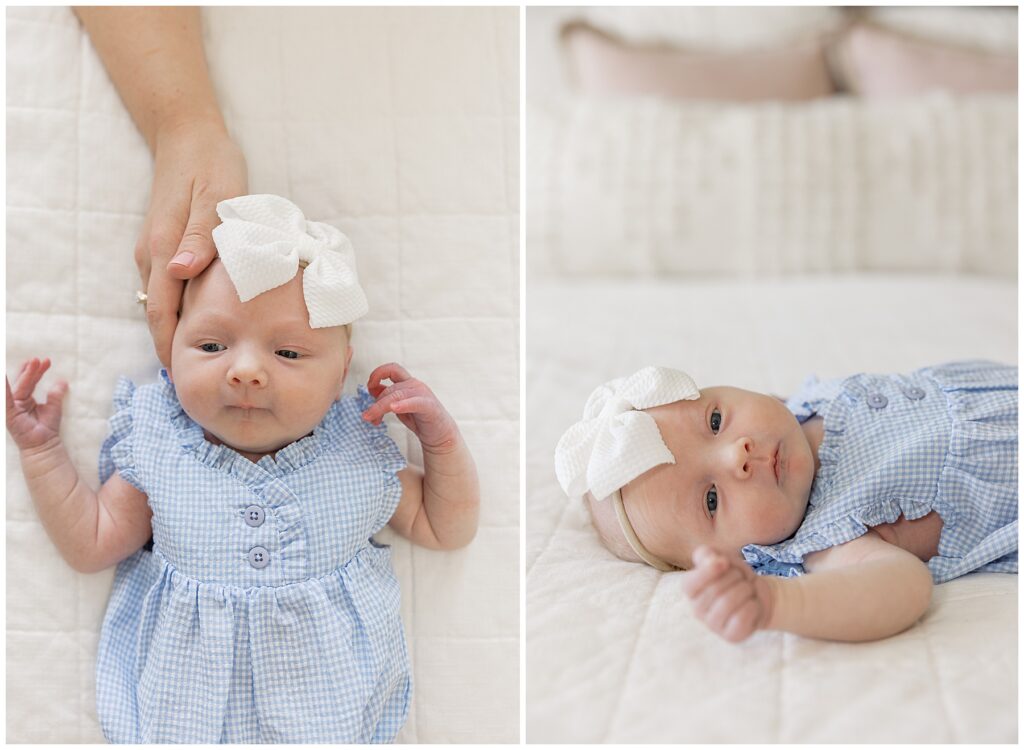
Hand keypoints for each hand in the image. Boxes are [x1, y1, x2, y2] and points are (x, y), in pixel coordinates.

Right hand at [6, 358, 68, 453]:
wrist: (44, 444)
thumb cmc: (47, 428)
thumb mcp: (54, 407)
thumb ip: (56, 393)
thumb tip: (62, 381)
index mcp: (25, 399)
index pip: (30, 381)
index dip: (37, 371)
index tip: (44, 361)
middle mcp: (17, 402)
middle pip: (25, 382)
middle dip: (32, 370)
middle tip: (40, 359)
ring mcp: (12, 407)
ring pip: (19, 387)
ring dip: (26, 374)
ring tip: (32, 362)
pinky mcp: (10, 414)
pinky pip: (7, 400)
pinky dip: (5, 389)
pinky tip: (4, 378)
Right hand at [136, 118, 247, 367]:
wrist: (189, 134)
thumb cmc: (211, 165)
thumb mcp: (216, 198)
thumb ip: (200, 238)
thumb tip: (181, 272)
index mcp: (165, 247)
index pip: (161, 310)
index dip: (170, 344)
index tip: (182, 374)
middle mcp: (153, 253)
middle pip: (159, 311)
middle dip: (173, 344)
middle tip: (200, 376)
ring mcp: (156, 249)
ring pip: (164, 299)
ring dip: (179, 326)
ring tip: (208, 355)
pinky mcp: (163, 244)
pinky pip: (170, 284)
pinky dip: (183, 305)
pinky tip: (207, 318)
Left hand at [363, 363, 459, 452]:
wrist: (440, 434)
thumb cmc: (419, 419)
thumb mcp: (399, 406)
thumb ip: (388, 396)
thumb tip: (372, 389)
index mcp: (408, 383)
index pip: (391, 369)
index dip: (377, 374)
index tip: (369, 387)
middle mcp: (415, 385)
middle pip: (390, 388)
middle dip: (375, 403)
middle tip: (367, 417)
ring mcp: (423, 394)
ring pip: (396, 395)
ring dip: (380, 407)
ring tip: (372, 419)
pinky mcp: (429, 406)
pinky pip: (414, 402)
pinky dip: (403, 404)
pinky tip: (394, 408)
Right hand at [680, 545, 774, 642]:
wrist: (758, 594)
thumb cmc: (735, 576)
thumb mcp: (721, 558)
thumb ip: (708, 554)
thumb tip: (713, 561)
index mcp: (691, 590)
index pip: (689, 584)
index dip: (708, 571)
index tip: (725, 562)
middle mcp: (697, 610)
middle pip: (715, 590)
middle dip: (736, 577)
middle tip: (742, 578)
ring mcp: (713, 625)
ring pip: (727, 603)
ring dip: (745, 590)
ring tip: (748, 590)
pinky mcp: (730, 636)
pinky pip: (741, 619)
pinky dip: (752, 607)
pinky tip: (753, 605)